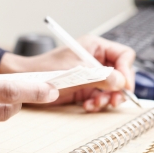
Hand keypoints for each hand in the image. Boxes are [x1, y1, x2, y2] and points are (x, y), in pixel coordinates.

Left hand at [0, 35, 135, 111]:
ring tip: (97, 103)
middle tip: (114, 100)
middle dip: (118, 89)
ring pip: (111, 88)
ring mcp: (90, 75)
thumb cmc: (45, 69)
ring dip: (107, 98)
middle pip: (120, 74)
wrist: (26, 81)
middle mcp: (94, 60)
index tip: (124, 86)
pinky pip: (99, 96)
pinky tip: (88, 105)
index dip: (127, 70)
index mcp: (95, 47)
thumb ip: (100, 77)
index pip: (123, 55)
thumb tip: (121, 82)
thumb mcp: (75, 72)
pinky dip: (97, 103)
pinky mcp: (83, 88)